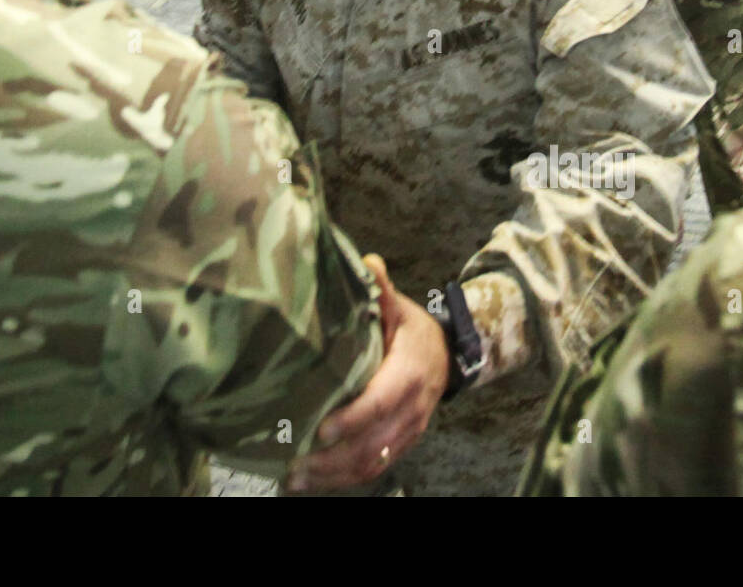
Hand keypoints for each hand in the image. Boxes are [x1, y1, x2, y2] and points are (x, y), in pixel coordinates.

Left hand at [286, 255, 448, 491]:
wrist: (449, 356)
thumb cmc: (413, 331)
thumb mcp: (401, 308)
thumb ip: (383, 290)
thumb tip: (368, 261)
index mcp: (409, 373)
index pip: (380, 401)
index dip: (352, 419)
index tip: (321, 429)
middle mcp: (411, 409)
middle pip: (372, 442)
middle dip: (332, 459)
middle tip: (293, 464)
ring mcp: (408, 431)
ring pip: (372, 461)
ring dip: (334, 476)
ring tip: (294, 479)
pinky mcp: (401, 444)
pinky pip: (375, 466)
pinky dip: (345, 479)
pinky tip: (315, 482)